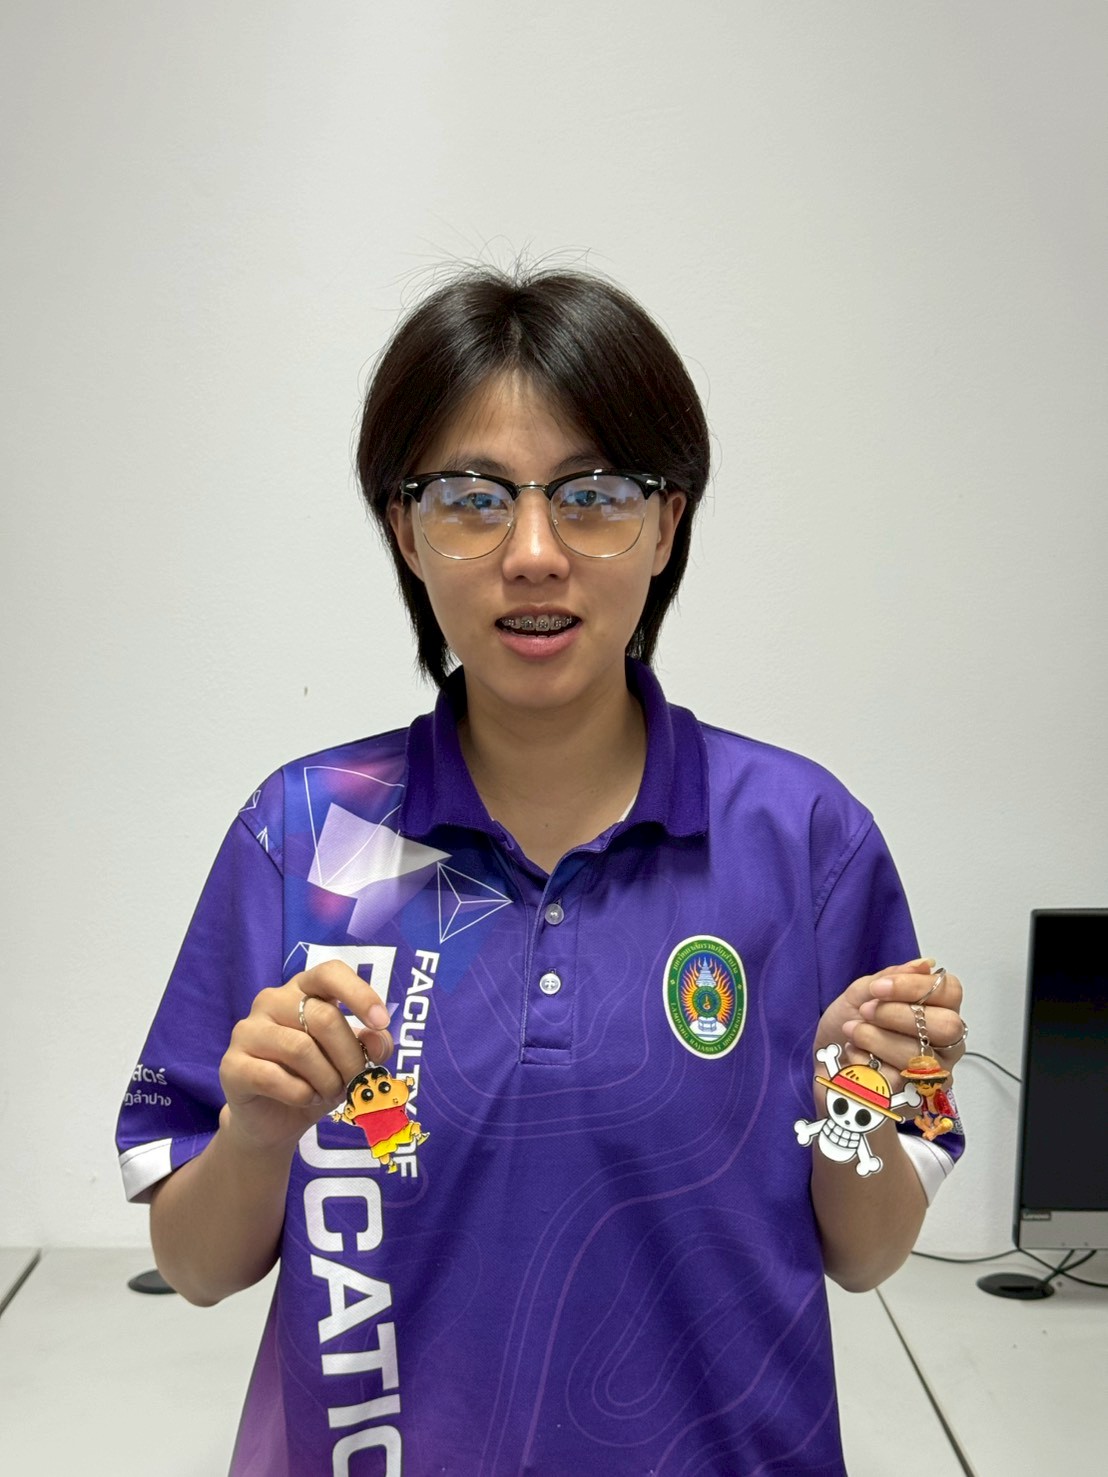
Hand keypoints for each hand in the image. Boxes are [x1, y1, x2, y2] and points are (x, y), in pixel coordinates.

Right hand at [218, 960, 393, 1154]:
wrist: (273, 1121)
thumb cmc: (315, 1079)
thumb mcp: (350, 1061)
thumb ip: (370, 1045)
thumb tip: (378, 1038)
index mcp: (303, 990)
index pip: (330, 972)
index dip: (359, 994)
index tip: (381, 1022)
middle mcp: (272, 1001)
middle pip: (324, 1018)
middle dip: (349, 1056)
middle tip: (355, 1081)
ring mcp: (247, 1030)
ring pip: (301, 1049)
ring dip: (327, 1079)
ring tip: (329, 1092)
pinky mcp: (231, 1064)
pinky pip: (274, 1077)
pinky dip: (301, 1094)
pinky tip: (305, 1098)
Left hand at [815, 957, 965, 1087]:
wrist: (824, 1066)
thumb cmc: (848, 1027)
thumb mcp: (860, 995)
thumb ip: (889, 979)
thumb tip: (925, 964)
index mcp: (938, 1011)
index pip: (950, 992)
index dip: (915, 986)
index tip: (878, 988)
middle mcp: (945, 1044)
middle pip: (947, 1025)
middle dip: (899, 1015)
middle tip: (867, 1012)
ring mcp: (934, 1075)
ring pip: (920, 1056)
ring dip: (876, 1039)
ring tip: (853, 1033)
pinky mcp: (913, 1100)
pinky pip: (895, 1080)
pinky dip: (866, 1063)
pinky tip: (854, 1058)